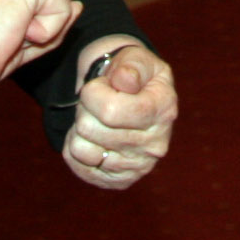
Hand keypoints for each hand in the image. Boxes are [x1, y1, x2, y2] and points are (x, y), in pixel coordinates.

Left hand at [62, 39, 177, 189]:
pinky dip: (75, 148)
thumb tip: (124, 81)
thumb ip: (131, 66)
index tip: (99, 84)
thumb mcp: (135, 58)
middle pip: (91, 129)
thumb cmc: (130, 73)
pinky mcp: (121, 181)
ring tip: (93, 118)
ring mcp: (139, 166)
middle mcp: (156, 144)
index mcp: (163, 109)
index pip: (111, 110)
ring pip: (81, 150)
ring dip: (78, 129)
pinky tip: (91, 137)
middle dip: (84, 108)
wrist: (131, 96)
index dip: (93, 93)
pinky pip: (79, 167)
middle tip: (95, 101)